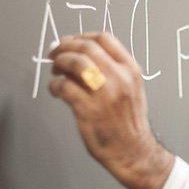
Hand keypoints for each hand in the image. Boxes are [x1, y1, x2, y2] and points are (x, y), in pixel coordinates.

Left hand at [47, 32, 174, 188]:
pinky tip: (56, 91)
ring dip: (59, 63)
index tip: (70, 42)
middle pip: (85, 47)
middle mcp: (118, 78)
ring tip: (55, 71)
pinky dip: (55, 86)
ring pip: (74, 63)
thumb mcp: (131, 89)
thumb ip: (112, 70)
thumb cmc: (129, 122)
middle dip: (65, 47)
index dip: (81, 36)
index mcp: (130, 70)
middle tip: (54, 54)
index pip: (104, 38)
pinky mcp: (87, 109)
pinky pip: (64, 87)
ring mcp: (103, 93)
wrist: (134, 151)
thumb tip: (80, 55)